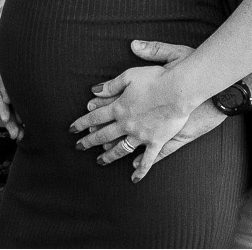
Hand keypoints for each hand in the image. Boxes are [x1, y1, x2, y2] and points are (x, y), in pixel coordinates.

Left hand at [71, 40, 210, 179]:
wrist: (179, 89)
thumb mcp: (131, 75)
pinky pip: (147, 160)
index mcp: (119, 106)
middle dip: (89, 141)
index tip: (72, 130)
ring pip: (120, 149)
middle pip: (103, 134)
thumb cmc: (157, 78)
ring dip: (108, 156)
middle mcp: (126, 124)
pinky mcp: (156, 142)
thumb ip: (112, 84)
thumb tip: (94, 90)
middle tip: (79, 147)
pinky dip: (140, 170)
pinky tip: (134, 178)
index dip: (82, 123)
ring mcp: (140, 135)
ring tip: (99, 161)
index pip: (95, 117)